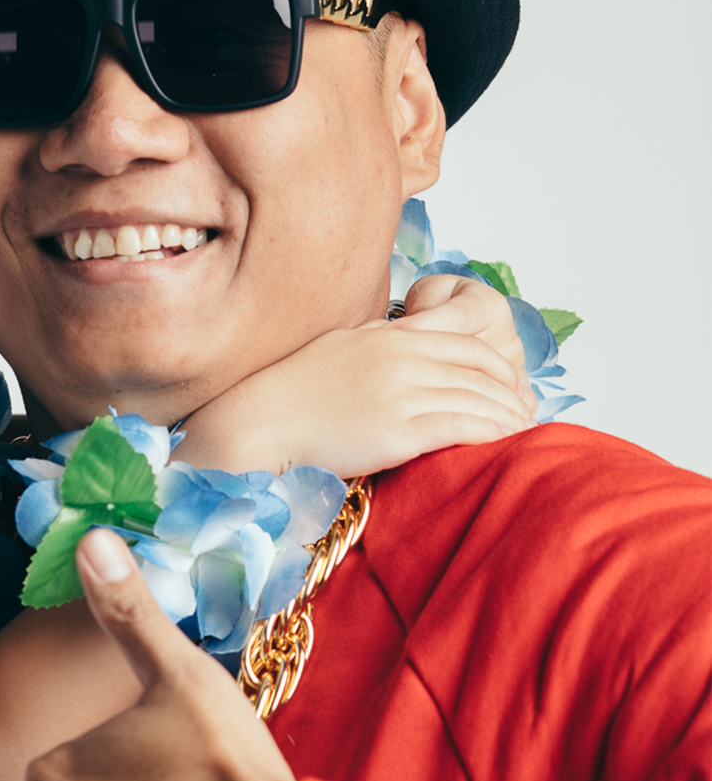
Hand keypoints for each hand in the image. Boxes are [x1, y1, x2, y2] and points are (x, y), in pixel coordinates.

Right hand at [172, 273, 533, 478]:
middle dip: (511, 393)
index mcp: (390, 337)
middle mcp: (401, 358)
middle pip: (480, 371)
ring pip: (477, 399)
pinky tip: (504, 444)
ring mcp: (399, 393)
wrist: (253, 425)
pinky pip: (461, 427)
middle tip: (527, 413)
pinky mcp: (395, 431)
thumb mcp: (338, 349)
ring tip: (524, 433)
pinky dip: (490, 434)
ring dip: (508, 417)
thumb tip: (400, 343)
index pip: (467, 343)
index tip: (512, 385)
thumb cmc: (289, 396)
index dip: (499, 366)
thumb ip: (377, 344)